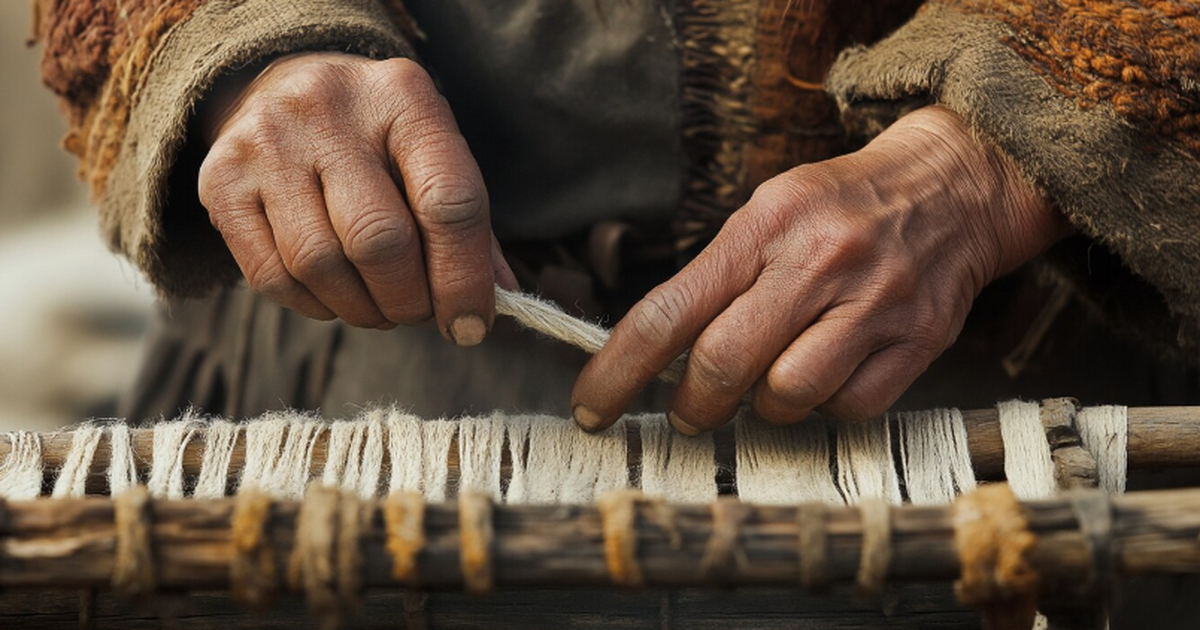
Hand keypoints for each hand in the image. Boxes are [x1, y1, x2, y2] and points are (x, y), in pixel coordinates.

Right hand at [198, 52, 516, 344]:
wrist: (279, 87)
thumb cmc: (377, 139)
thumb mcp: (430, 154)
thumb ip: (468, 224)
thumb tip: (496, 302)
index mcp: (404, 96)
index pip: (448, 201)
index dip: (464, 278)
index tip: (471, 326)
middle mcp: (329, 110)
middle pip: (379, 241)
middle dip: (409, 301)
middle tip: (419, 313)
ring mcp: (266, 143)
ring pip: (321, 266)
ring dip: (363, 310)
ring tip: (380, 306)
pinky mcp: (220, 181)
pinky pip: (272, 278)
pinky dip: (315, 306)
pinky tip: (335, 295)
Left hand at [572, 106, 1068, 431]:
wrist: (953, 187)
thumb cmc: (840, 207)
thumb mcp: (768, 212)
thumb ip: (716, 279)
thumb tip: (659, 355)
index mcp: (764, 227)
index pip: (669, 312)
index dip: (618, 370)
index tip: (591, 408)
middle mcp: (817, 264)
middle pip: (723, 367)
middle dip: (691, 406)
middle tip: (688, 410)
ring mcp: (872, 305)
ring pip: (786, 399)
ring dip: (762, 407)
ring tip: (770, 379)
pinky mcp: (917, 342)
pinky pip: (847, 409)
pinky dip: (824, 407)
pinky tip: (826, 374)